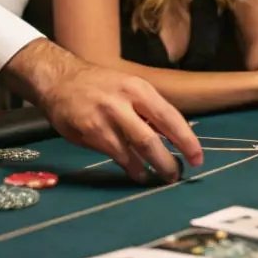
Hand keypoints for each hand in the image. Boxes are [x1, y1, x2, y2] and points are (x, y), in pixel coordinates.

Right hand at [4, 39, 202, 183]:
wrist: (60, 80)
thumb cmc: (100, 86)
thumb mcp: (127, 88)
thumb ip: (148, 110)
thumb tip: (176, 135)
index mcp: (139, 88)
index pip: (170, 116)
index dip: (186, 140)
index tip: (197, 157)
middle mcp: (124, 101)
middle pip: (153, 138)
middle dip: (169, 161)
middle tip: (178, 175)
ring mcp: (106, 118)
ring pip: (136, 150)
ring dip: (153, 167)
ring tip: (161, 177)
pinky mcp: (91, 132)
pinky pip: (118, 156)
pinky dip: (132, 168)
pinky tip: (139, 173)